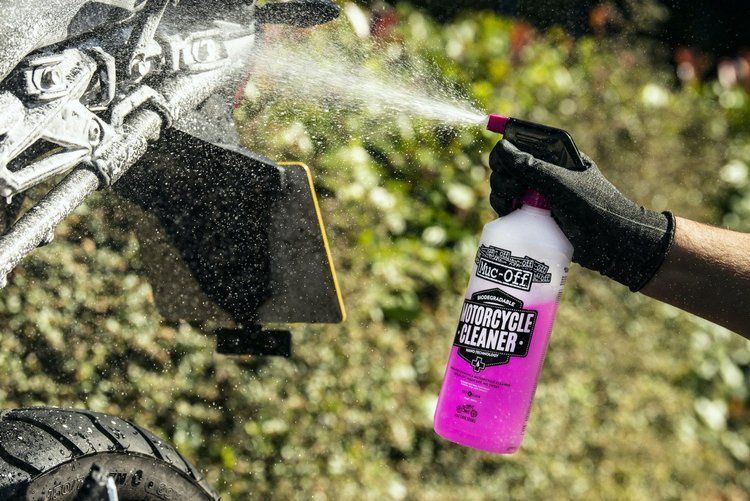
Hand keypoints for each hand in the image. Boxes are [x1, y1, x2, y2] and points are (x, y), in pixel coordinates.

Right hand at [489, 139, 674, 290]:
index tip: (502, 167)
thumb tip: (501, 148)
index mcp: (556, 155)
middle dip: (502, 178)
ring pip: (505, 188)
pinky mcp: (536, 217)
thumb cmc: (594, 208)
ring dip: (500, 195)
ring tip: (511, 207)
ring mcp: (539, 195)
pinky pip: (511, 209)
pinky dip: (504, 211)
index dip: (505, 152)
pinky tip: (508, 217)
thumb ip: (531, 166)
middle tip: (515, 192)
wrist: (615, 244)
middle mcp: (545, 172)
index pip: (520, 143)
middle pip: (507, 167)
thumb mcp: (561, 184)